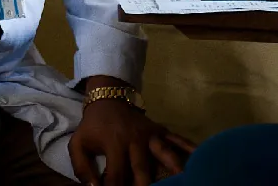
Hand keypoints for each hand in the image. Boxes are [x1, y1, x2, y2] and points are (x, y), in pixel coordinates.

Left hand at [69, 93, 193, 185]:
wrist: (108, 98)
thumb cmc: (93, 126)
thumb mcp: (78, 144)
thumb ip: (81, 168)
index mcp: (114, 144)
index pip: (116, 175)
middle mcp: (135, 141)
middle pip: (143, 170)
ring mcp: (150, 135)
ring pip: (164, 154)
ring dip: (173, 169)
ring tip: (184, 180)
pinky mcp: (160, 130)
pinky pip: (177, 139)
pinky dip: (189, 147)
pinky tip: (200, 156)